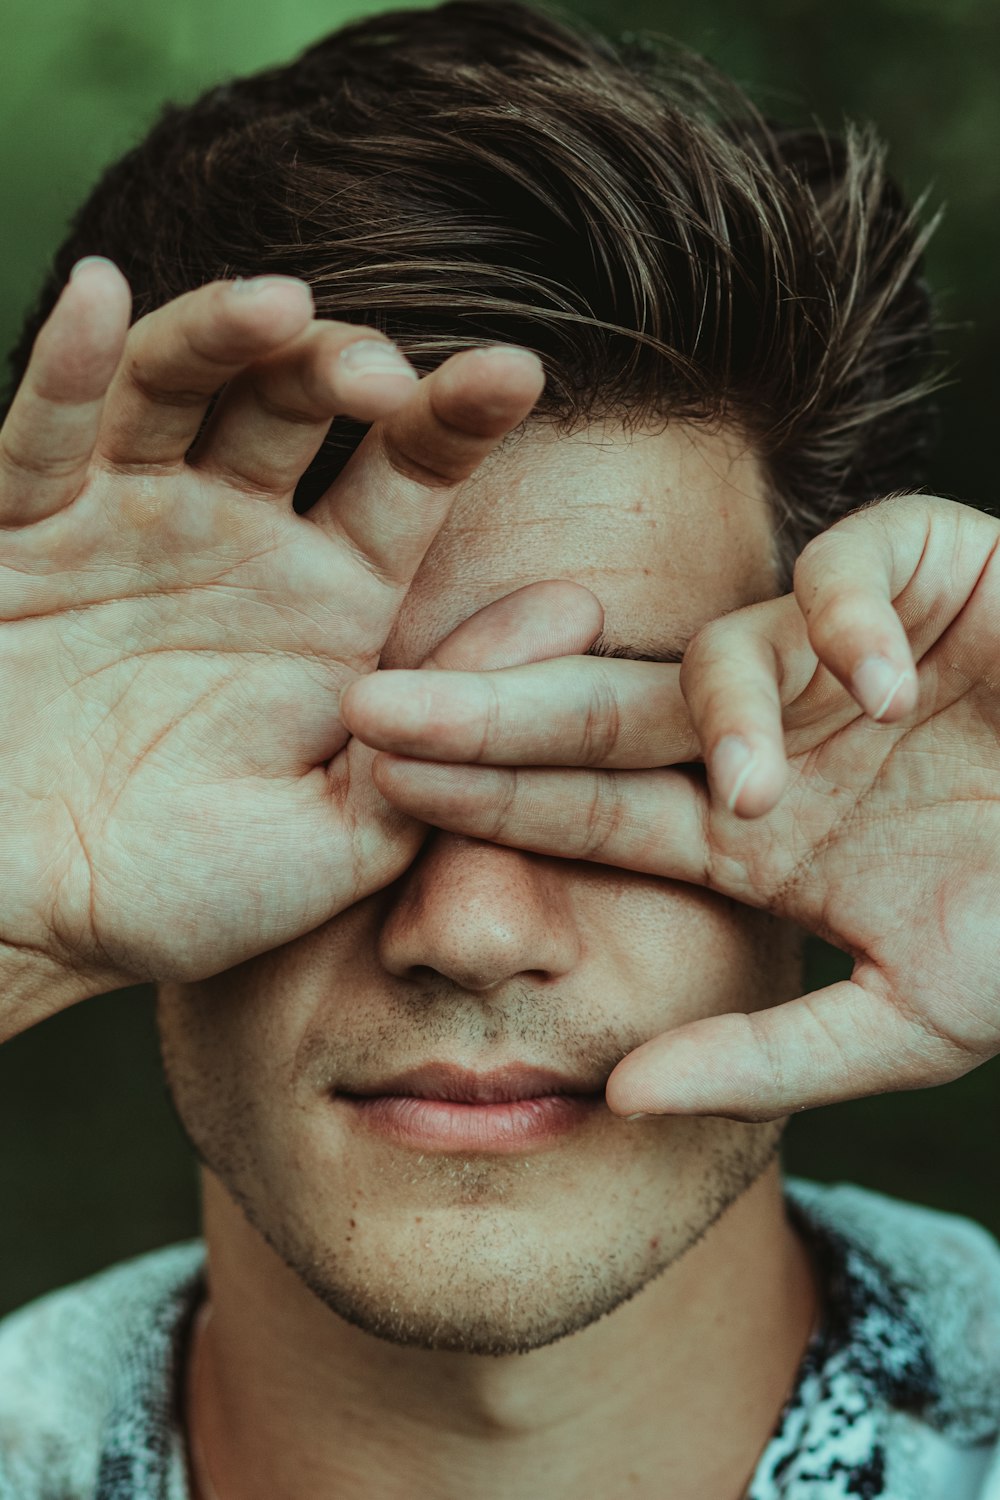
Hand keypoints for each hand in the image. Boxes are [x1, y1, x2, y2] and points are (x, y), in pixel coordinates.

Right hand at [0, 258, 551, 1033]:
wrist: (28, 922)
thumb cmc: (189, 893)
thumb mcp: (344, 831)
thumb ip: (452, 722)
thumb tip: (578, 607)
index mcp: (332, 602)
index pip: (406, 479)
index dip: (457, 421)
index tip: (515, 372)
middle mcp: (239, 540)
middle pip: (296, 403)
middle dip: (340, 368)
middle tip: (377, 376)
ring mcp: (126, 523)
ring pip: (177, 387)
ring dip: (223, 334)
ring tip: (276, 306)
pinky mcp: (20, 530)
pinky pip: (42, 435)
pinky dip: (69, 366)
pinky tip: (101, 292)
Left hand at [342, 494, 999, 1119]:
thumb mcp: (912, 1019)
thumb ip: (764, 1059)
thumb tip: (612, 1094)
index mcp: (749, 828)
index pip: (589, 805)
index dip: (488, 796)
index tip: (378, 789)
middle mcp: (770, 733)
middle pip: (605, 712)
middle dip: (492, 710)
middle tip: (371, 708)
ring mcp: (837, 652)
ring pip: (720, 643)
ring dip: (720, 714)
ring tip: (759, 799)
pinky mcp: (925, 574)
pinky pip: (854, 573)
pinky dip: (855, 624)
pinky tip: (882, 688)